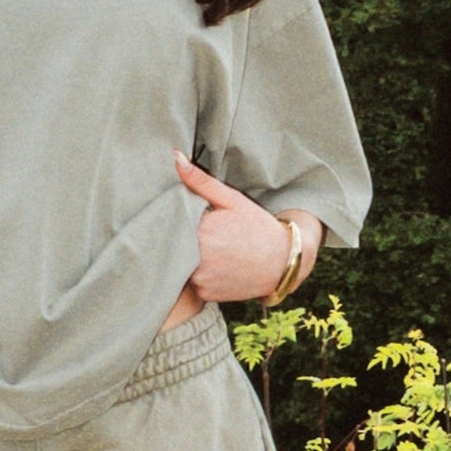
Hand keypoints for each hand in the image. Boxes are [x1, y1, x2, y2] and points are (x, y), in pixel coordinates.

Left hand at [176, 156, 321, 302]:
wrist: (282, 262)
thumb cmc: (257, 226)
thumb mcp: (231, 199)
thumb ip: (200, 180)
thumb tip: (174, 157)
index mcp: (201, 230)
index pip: (168, 222)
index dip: (171, 218)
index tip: (176, 214)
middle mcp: (197, 258)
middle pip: (170, 245)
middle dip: (175, 237)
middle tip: (192, 232)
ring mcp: (199, 279)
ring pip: (177, 265)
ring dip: (182, 257)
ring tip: (204, 248)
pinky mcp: (204, 293)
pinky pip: (189, 282)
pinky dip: (194, 274)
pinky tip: (210, 265)